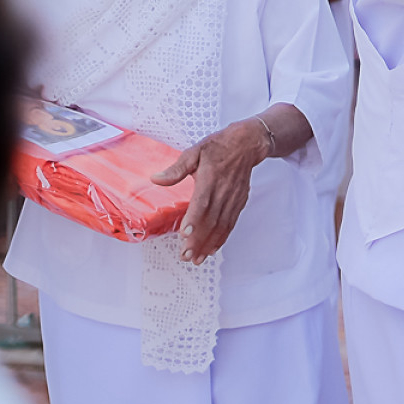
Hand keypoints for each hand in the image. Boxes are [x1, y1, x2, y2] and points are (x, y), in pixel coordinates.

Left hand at [151, 118, 270, 263]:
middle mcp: (224, 192)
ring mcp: (233, 199)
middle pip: (211, 220)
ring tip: (197, 258)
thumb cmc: (218, 147)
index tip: (185, 234)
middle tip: (186, 255)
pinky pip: (230, 224)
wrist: (246, 145)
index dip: (194, 219)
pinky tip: (213, 249)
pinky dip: (222, 238)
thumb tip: (156, 179)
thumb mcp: (194, 152)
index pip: (203, 202)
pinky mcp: (238, 203)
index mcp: (211, 178)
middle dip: (199, 240)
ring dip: (209, 244)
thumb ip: (177, 169)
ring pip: (222, 226)